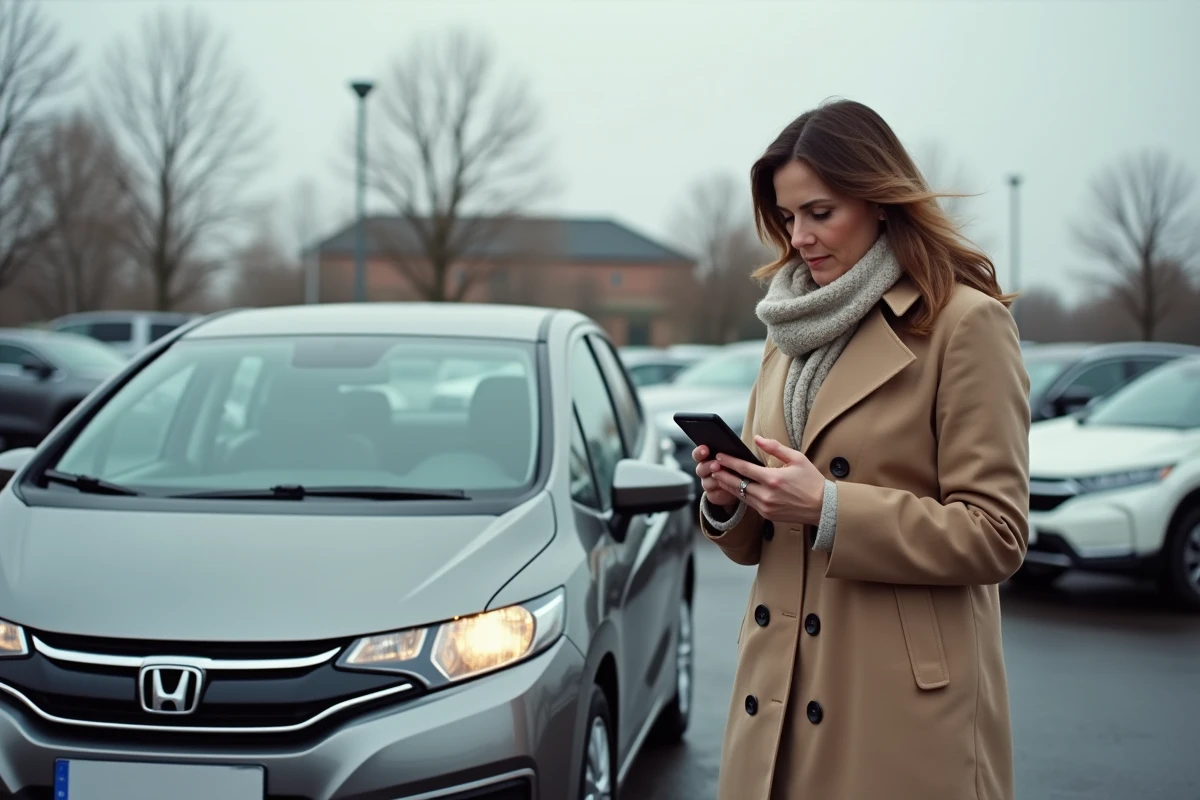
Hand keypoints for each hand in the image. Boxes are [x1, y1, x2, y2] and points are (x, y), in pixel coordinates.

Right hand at [692, 445, 736, 509]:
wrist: (741, 486)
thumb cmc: (737, 466)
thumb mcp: (736, 457)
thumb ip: (731, 452)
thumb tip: (737, 443)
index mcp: (707, 458)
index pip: (698, 454)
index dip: (699, 452)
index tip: (705, 449)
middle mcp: (705, 470)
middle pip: (700, 469)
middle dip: (708, 466)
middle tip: (716, 465)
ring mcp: (707, 483)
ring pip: (706, 482)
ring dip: (715, 479)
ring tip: (724, 476)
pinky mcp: (712, 495)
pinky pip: (713, 494)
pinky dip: (721, 491)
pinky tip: (729, 488)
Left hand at [710, 436, 825, 525]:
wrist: (824, 507)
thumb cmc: (812, 481)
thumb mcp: (797, 459)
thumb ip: (775, 448)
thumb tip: (757, 438)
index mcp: (774, 479)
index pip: (744, 469)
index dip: (729, 462)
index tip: (719, 456)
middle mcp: (767, 495)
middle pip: (737, 483)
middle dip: (722, 474)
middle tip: (711, 467)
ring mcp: (766, 507)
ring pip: (740, 495)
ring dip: (728, 485)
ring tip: (718, 476)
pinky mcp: (767, 515)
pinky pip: (748, 503)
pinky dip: (740, 494)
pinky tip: (734, 488)